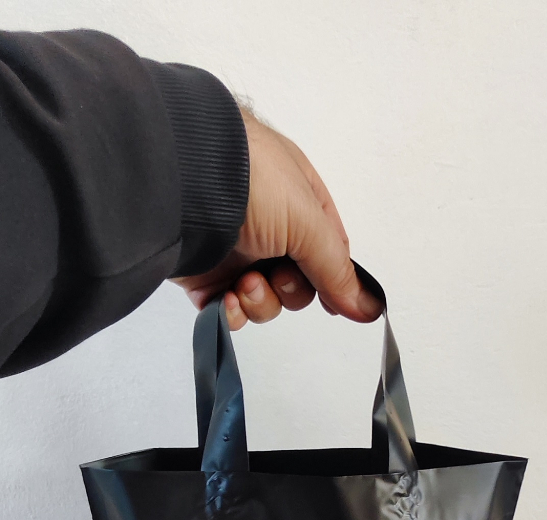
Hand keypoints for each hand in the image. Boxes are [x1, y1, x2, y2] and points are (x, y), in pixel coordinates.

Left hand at [174, 106, 383, 330]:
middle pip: (298, 282)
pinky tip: (227, 301)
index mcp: (299, 200)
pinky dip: (231, 313)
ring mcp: (235, 250)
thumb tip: (369, 308)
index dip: (333, 279)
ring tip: (245, 284)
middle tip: (278, 277)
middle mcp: (269, 226)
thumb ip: (337, 270)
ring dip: (260, 302)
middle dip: (291, 290)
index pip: (329, 250)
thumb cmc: (249, 180)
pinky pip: (228, 310)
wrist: (178, 179)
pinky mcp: (204, 274)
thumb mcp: (308, 222)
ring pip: (264, 300)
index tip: (335, 302)